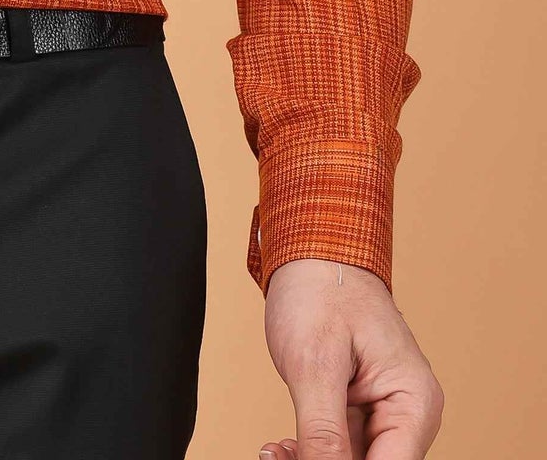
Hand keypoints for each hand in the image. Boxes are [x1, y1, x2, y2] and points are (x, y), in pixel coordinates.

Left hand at [257, 258, 443, 457]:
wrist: (311, 250)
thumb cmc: (319, 290)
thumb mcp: (315, 365)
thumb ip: (323, 431)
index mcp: (415, 403)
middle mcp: (408, 413)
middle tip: (277, 457)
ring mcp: (384, 412)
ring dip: (312, 459)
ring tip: (274, 452)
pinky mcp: (360, 409)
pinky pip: (340, 445)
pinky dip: (310, 448)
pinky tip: (281, 447)